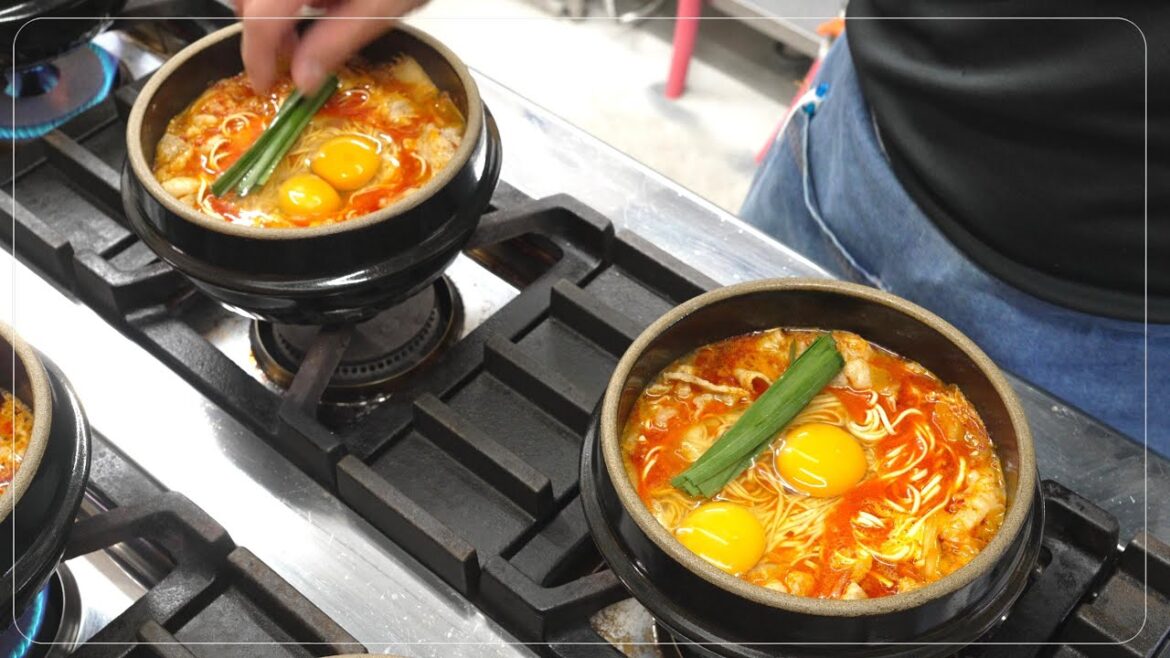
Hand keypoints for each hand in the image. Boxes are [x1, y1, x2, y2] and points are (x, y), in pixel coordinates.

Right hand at [236, 0, 427, 93]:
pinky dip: (289, 0)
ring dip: (274, 12)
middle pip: (250, 0)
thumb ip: (336, 42)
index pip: (261, 18)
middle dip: (264, 31)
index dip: (257, 57)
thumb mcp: (380, 7)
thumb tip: (302, 80)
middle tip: (293, 57)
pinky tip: (321, 3)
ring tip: (311, 29)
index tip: (266, 84)